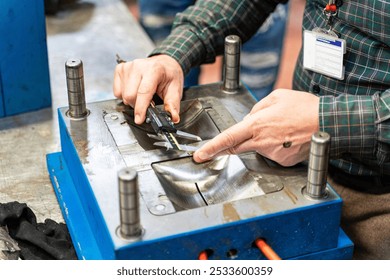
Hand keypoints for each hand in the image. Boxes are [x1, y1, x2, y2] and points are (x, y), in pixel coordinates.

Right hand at [113, 55, 183, 123]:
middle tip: (148, 104)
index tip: (139, 119)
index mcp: (154, 69)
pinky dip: (124, 96)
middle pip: (130, 95)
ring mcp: (128, 67)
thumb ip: (173, 104)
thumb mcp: (175, 89)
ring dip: (132, 101)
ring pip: (123, 95)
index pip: (143, 92)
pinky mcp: (120, 69)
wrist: (164, 63)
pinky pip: (117, 91)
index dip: (140, 108)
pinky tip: (134, 90)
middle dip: (137, 106)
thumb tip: (173, 118)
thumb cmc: (169, 75)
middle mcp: (138, 66)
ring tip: (142, 96)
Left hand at [193, 89, 319, 165]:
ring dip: (262, 140)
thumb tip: (249, 118)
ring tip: (280, 130)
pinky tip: (288, 138)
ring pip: (257, 148)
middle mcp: (262, 142)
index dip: (211, 148)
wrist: (329, 122)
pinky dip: (276, 147)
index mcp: (256, 124)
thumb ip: (257, 108)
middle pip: (237, 147)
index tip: (200, 155)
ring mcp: (273, 154)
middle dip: (230, 145)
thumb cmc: (304, 107)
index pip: (228, 138)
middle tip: (234, 140)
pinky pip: (273, 154)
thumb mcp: (276, 97)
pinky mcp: (283, 162)